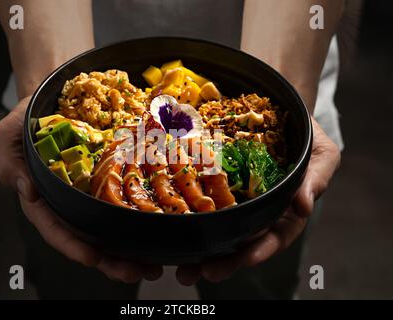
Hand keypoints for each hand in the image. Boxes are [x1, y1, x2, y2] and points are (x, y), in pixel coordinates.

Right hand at [0, 97, 162, 282]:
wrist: (52, 99)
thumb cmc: (26, 120)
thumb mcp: (7, 136)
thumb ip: (9, 163)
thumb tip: (26, 191)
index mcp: (43, 199)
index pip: (56, 228)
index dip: (73, 245)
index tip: (93, 258)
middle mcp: (69, 202)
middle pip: (89, 237)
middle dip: (111, 260)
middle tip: (136, 272)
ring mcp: (91, 192)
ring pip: (111, 226)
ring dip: (131, 249)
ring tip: (154, 266)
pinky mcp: (109, 180)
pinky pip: (125, 201)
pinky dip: (140, 218)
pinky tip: (159, 230)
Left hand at [176, 117, 340, 284]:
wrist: (276, 109)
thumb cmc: (304, 134)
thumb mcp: (321, 153)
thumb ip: (316, 178)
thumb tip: (304, 207)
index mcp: (284, 210)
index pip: (275, 236)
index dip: (261, 249)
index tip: (245, 259)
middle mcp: (257, 210)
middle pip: (241, 241)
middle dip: (224, 260)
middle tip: (203, 272)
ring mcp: (234, 198)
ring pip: (218, 228)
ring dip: (200, 250)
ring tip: (181, 268)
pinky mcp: (214, 184)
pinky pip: (201, 202)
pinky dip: (187, 218)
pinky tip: (171, 229)